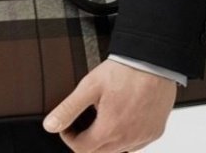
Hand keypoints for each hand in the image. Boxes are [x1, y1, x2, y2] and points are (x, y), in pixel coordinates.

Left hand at [42, 58, 176, 151]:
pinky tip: (121, 117)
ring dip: (105, 139)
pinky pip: (135, 143)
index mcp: (109, 131)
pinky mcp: (155, 132)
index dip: (69, 137)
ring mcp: (144, 137)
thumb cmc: (124, 71)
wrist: (153, 61)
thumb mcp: (90, 86)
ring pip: (118, 150)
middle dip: (86, 139)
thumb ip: (69, 108)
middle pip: (99, 152)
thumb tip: (50, 125)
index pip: (81, 149)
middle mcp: (128, 140)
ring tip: (102, 115)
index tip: (68, 125)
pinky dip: (125, 136)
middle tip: (82, 120)